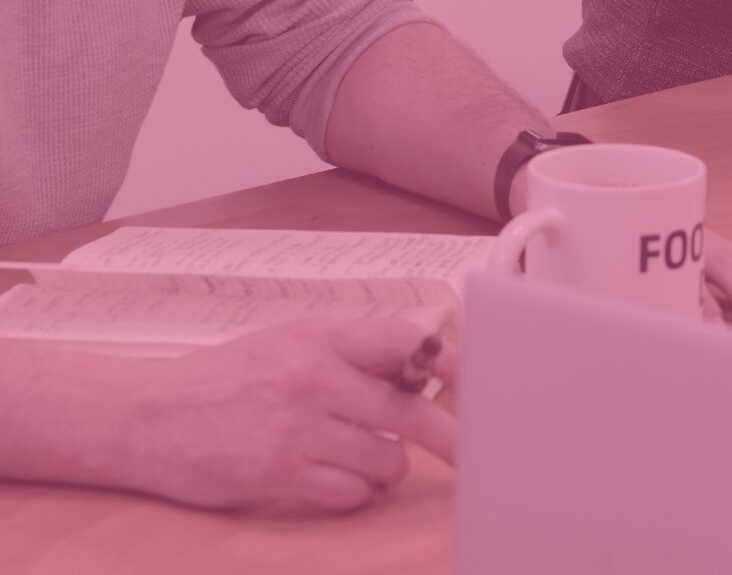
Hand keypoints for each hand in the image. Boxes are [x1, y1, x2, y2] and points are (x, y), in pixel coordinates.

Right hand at [114, 317, 458, 513]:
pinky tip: (338, 480)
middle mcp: (313, 378)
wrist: (147, 416)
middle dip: (454, 436)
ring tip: (365, 457)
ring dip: (388, 467)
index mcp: (322, 337)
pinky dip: (355, 493)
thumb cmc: (228, 379)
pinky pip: (350, 493)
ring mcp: (295, 428)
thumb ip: (355, 349)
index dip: (452, 365)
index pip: (408, 342)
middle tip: (479, 452)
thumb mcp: (292, 341)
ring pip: (386, 459)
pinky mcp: (276, 474)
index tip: (485, 381)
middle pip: (411, 412)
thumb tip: (428, 363)